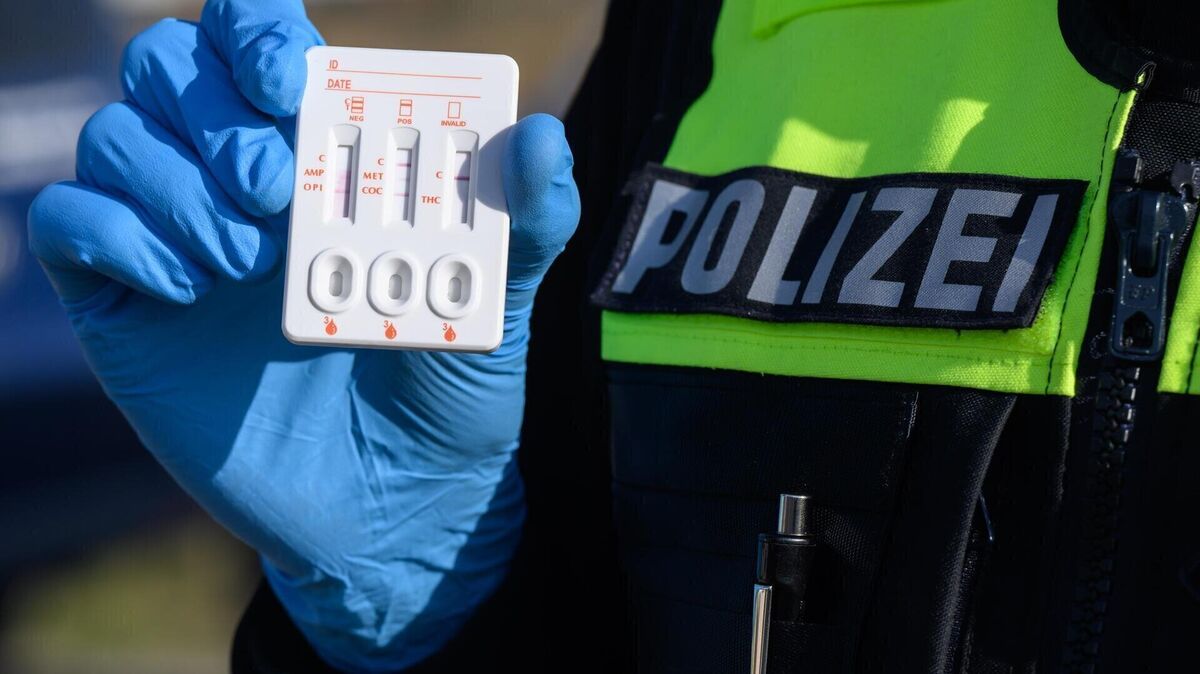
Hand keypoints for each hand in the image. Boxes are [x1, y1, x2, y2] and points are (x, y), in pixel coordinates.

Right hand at [27, 1, 578, 669]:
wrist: (397, 508)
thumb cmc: (447, 389)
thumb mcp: (501, 303)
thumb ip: (528, 221)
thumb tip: (545, 139)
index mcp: (323, 156)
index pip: (255, 40)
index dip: (254, 32)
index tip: (290, 81)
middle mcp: (238, 181)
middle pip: (169, 69)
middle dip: (212, 111)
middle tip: (273, 189)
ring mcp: (177, 240)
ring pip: (116, 139)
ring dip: (175, 185)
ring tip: (248, 262)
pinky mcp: (125, 307)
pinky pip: (68, 224)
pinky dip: (116, 235)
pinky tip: (187, 289)